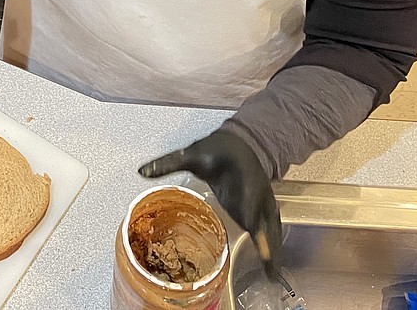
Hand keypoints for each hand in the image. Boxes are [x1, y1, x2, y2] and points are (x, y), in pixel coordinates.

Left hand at [139, 130, 282, 280]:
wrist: (241, 142)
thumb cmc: (217, 149)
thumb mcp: (191, 153)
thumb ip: (168, 163)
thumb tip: (143, 171)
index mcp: (241, 174)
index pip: (247, 195)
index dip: (250, 212)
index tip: (250, 226)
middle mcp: (257, 189)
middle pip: (264, 217)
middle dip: (267, 240)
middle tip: (268, 261)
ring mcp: (263, 199)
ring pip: (271, 226)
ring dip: (273, 249)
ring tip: (272, 274)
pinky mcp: (263, 208)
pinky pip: (270, 228)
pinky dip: (272, 246)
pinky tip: (271, 265)